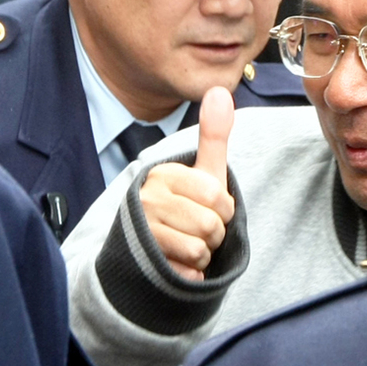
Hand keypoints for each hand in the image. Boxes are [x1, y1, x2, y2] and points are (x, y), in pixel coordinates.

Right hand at [140, 87, 234, 281]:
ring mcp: (142, 232)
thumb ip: (213, 135)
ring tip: (186, 245)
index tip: (208, 207)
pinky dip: (190, 274)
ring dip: (202, 255)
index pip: (217, 196)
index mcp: (164, 175)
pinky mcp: (142, 263)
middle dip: (214, 235)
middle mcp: (147, 200)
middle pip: (210, 226)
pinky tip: (176, 263)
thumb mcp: (201, 171)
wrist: (147, 251)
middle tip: (197, 229)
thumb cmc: (184, 206)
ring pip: (198, 250)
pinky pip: (186, 274)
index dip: (224, 209)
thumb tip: (220, 91)